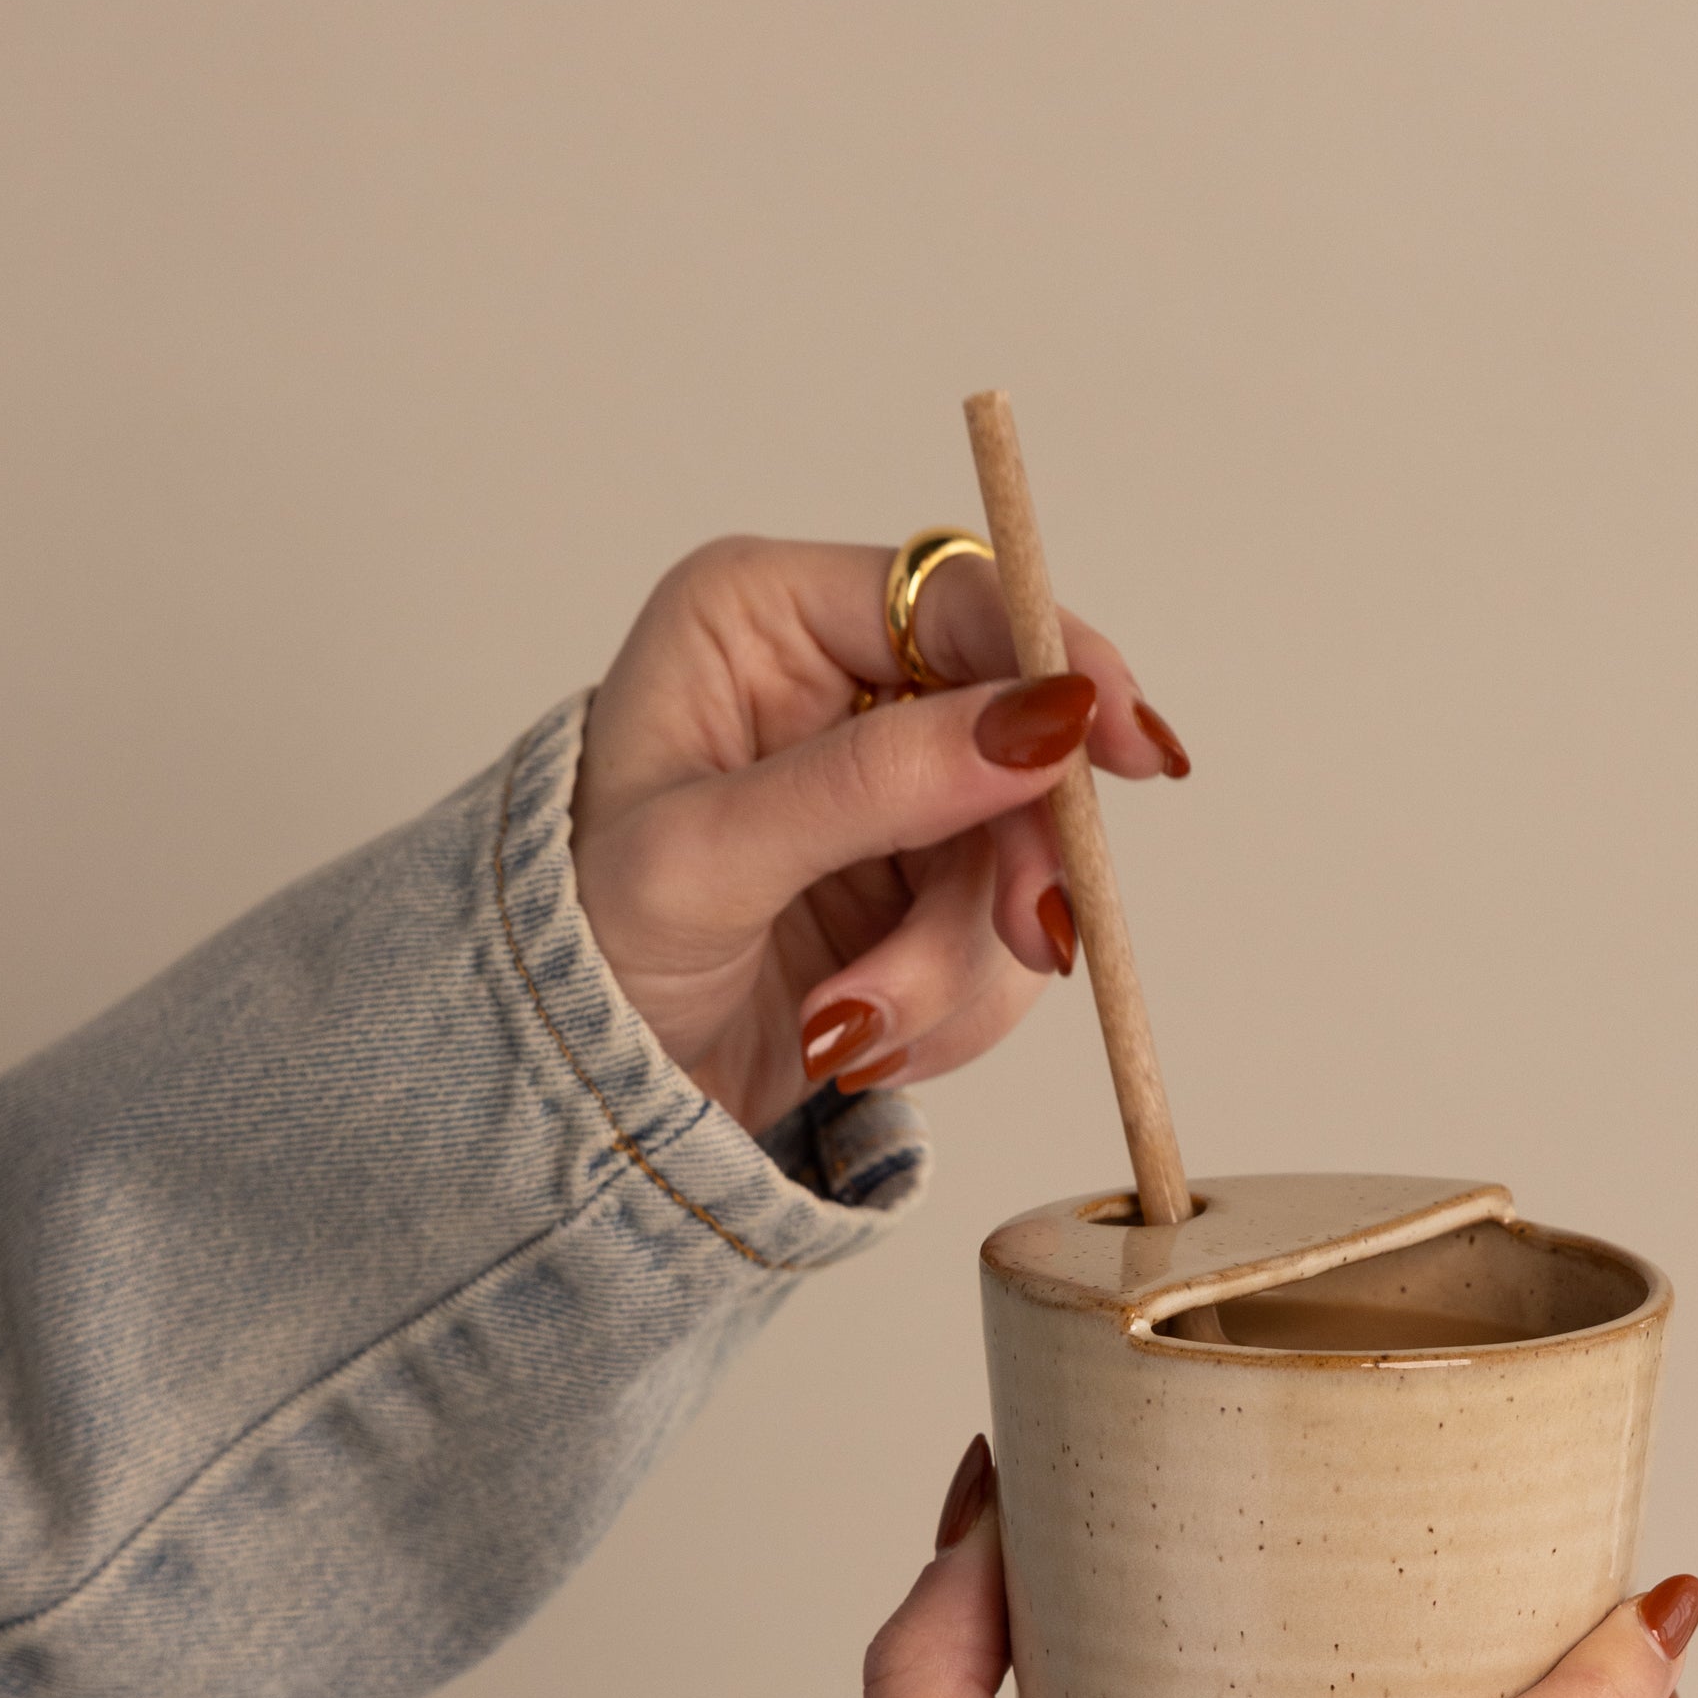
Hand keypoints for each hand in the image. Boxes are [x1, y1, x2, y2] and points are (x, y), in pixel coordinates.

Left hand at [573, 536, 1189, 1136]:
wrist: (573, 1098)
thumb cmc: (584, 949)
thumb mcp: (710, 858)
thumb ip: (873, 783)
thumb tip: (1038, 721)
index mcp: (765, 618)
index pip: (957, 599)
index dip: (1059, 662)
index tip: (1124, 749)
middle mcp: (837, 687)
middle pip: (1018, 739)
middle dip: (1012, 863)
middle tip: (1029, 941)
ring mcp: (889, 795)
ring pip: (1022, 858)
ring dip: (957, 966)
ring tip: (851, 1028)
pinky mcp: (918, 893)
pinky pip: (1003, 943)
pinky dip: (953, 1008)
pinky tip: (864, 1037)